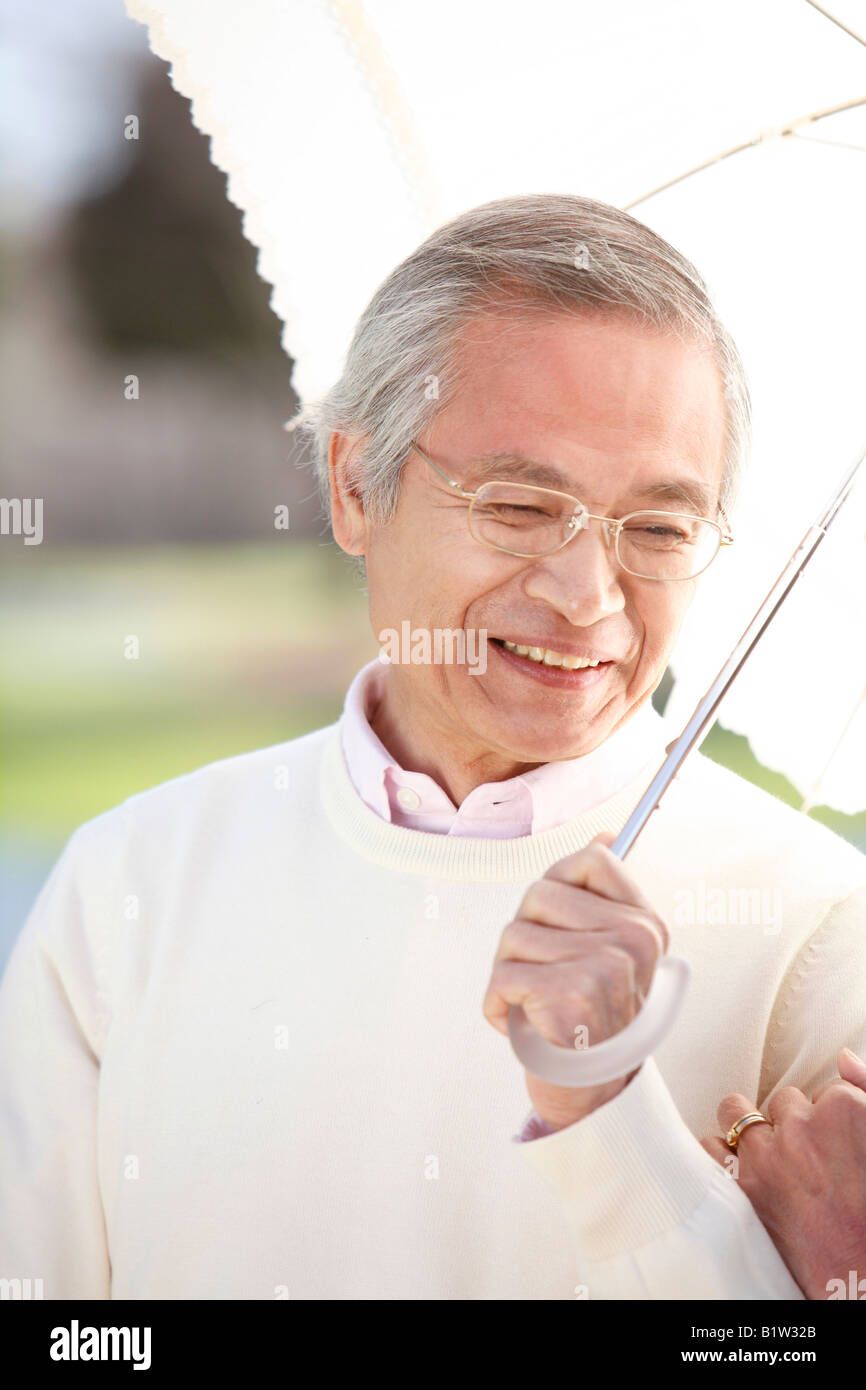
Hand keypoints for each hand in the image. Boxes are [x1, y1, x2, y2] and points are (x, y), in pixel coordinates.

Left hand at [482, 830, 668, 1129]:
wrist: (593, 1092)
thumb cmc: (590, 1016)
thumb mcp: (608, 950)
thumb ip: (602, 892)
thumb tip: (606, 834)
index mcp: (645, 923)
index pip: (591, 859)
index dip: (557, 887)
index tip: (558, 924)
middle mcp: (633, 940)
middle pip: (537, 895)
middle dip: (523, 937)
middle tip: (542, 976)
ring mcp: (604, 966)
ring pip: (513, 936)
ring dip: (507, 973)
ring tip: (534, 1003)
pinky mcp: (569, 994)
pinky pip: (501, 976)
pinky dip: (497, 1005)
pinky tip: (522, 1024)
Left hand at [701, 1048, 865, 1298]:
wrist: (863, 1282)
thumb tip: (841, 1056)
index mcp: (844, 1110)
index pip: (822, 1091)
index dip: (827, 1121)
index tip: (834, 1149)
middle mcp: (801, 1127)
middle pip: (780, 1101)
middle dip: (789, 1124)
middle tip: (804, 1160)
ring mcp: (766, 1156)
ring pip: (737, 1113)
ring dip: (748, 1130)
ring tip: (765, 1159)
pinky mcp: (740, 1189)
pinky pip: (709, 1148)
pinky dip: (719, 1158)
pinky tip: (737, 1173)